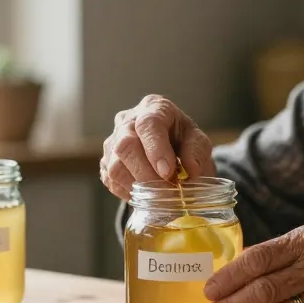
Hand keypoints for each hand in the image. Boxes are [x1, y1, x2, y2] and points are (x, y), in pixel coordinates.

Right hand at [99, 94, 215, 199]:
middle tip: (167, 190)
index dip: (156, 150)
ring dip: (139, 187)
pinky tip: (146, 194)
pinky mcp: (105, 161)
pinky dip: (129, 193)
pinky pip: (111, 181)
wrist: (171, 149)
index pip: (148, 124)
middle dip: (147, 173)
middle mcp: (127, 120)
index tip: (168, 172)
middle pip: (125, 145)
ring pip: (115, 167)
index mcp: (153, 107)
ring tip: (160, 194)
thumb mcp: (198, 141)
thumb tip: (190, 171)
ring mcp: (112, 141)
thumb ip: (196, 152)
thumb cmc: (183, 140)